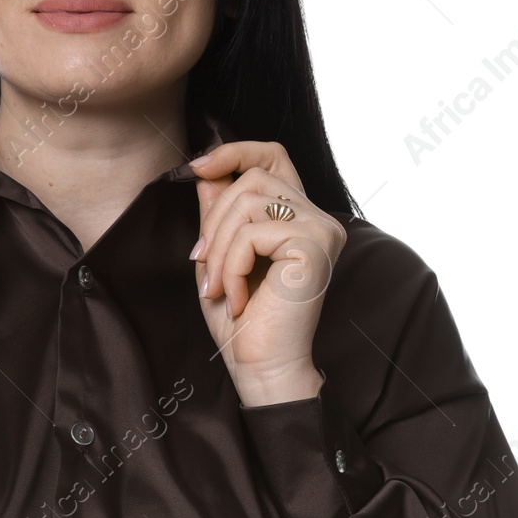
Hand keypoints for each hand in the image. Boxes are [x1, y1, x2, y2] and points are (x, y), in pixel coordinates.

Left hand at [188, 142, 346, 404]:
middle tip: (202, 265)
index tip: (198, 167)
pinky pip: (252, 233)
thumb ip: (218, 213)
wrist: (263, 366)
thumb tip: (206, 171)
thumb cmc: (243, 321)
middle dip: (213, 220)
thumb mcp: (220, 257)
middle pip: (251, 178)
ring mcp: (319, 229)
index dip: (236, 151)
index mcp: (298, 217)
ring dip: (218, 246)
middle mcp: (317, 217)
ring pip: (247, 201)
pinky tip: (234, 298)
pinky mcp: (313, 245)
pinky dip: (230, 266)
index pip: (273, 155)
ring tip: (216, 286)